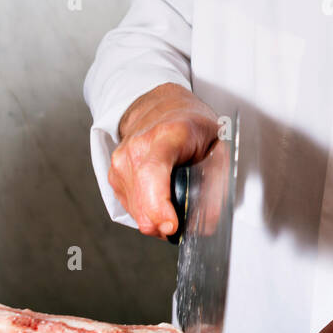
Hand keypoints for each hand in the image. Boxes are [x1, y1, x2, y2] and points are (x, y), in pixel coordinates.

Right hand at [108, 83, 219, 236]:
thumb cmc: (191, 125)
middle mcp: (137, 147)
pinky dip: (145, 211)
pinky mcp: (114, 174)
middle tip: (182, 225)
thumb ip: (217, 184)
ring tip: (174, 206)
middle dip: (162, 223)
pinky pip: (129, 206)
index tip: (171, 226)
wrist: (165, 107)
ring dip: (154, 219)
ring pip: (135, 209)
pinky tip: (160, 198)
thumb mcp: (218, 146)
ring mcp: (121, 160)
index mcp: (166, 135)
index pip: (152, 172)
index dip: (158, 204)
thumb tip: (207, 223)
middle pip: (141, 199)